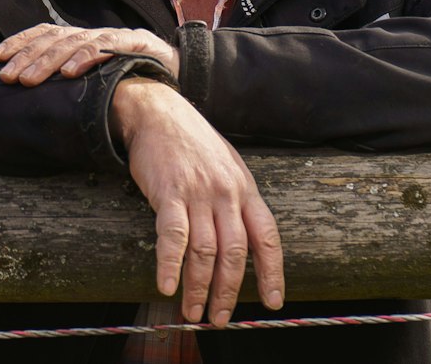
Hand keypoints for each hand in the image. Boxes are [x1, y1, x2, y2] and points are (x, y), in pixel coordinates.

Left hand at [0, 23, 179, 84]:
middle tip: (5, 76)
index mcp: (82, 40)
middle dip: (26, 56)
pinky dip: (85, 59)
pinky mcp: (135, 42)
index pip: (44, 33)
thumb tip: (34, 95)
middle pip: (53, 39)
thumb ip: (73, 81)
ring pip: (74, 43)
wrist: (182, 71)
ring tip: (27, 79)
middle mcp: (94, 34)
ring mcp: (114, 37)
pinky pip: (106, 48)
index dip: (19, 42)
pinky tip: (70, 73)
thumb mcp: (100, 80)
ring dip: (48, 61)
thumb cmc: (136, 78)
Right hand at [111, 79, 283, 325]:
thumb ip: (236, 200)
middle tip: (221, 317)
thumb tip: (242, 239)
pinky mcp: (169, 192)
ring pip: (206, 251)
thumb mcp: (228, 166)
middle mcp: (227, 193)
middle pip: (235, 252)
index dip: (271, 272)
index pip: (267, 238)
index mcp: (246, 189)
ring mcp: (199, 193)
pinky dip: (170, 264)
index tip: (272, 301)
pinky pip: (173, 235)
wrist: (159, 112)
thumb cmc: (193, 143)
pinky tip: (166, 285)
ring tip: (193, 310)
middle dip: (229, 290)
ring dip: (200, 286)